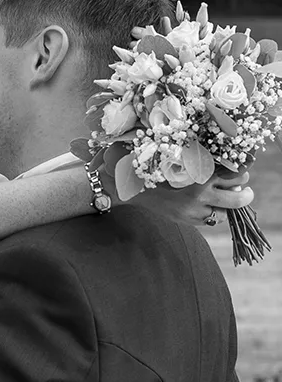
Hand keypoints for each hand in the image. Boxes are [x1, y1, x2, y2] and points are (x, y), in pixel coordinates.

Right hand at [133, 171, 253, 226]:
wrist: (136, 190)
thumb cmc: (158, 169)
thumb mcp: (181, 160)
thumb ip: (204, 162)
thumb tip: (231, 166)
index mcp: (200, 175)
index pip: (234, 175)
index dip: (242, 172)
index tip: (244, 169)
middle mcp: (200, 194)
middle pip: (237, 197)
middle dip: (245, 194)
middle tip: (246, 190)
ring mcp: (195, 211)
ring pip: (227, 211)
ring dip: (230, 205)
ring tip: (228, 198)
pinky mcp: (190, 221)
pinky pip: (214, 220)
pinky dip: (217, 213)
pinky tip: (211, 206)